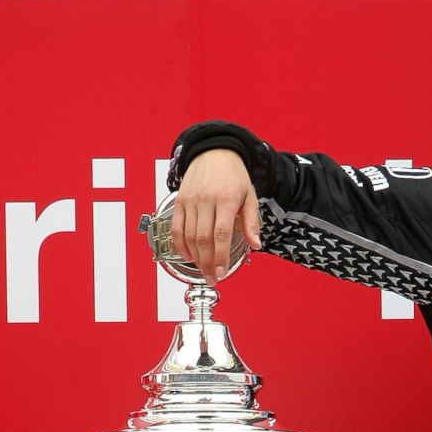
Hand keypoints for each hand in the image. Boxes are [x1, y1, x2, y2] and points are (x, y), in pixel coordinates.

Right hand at [171, 148, 261, 283]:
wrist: (214, 152)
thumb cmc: (234, 175)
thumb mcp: (250, 196)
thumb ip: (251, 221)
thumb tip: (255, 244)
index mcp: (225, 200)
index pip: (221, 234)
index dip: (220, 256)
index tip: (222, 272)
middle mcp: (205, 200)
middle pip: (203, 239)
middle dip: (207, 263)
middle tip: (213, 278)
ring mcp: (189, 201)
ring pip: (188, 236)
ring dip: (195, 257)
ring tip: (203, 270)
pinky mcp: (178, 201)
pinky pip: (176, 227)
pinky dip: (179, 245)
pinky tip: (188, 256)